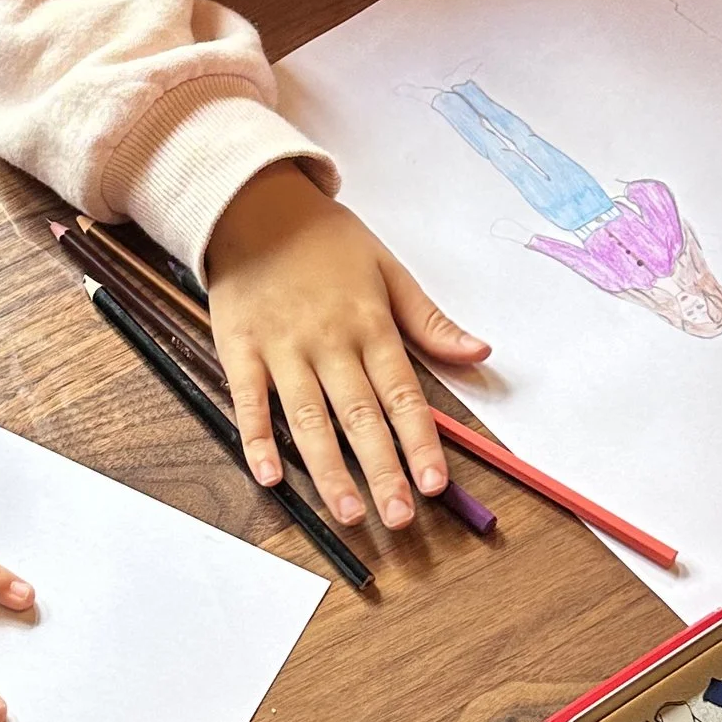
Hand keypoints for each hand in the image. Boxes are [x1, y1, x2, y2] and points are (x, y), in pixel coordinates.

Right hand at [203, 165, 485, 528]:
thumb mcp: (388, 269)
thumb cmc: (324, 240)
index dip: (420, 441)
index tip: (435, 483)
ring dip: (328, 469)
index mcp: (370, 324)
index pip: (402, 394)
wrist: (254, 203)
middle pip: (359, 415)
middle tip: (399, 517)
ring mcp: (281, 348)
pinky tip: (270, 477)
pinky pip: (249, 401)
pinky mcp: (240, 349)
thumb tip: (481, 352)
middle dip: (382, 470)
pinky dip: (256, 440)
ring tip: (347, 512)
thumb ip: (430, 321)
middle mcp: (328, 342)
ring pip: (308, 418)